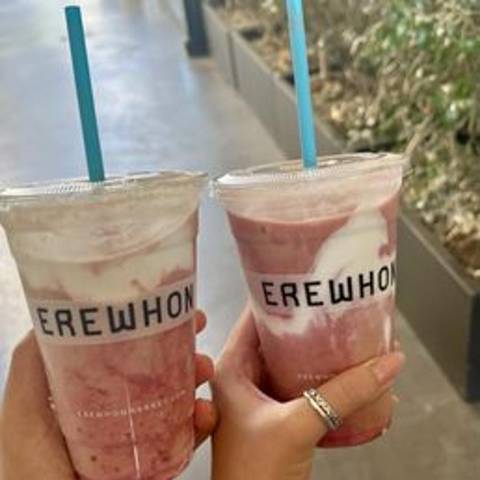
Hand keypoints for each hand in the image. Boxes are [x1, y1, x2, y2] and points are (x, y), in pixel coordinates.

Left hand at [0, 310, 216, 479]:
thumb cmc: (35, 476)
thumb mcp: (23, 419)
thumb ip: (29, 369)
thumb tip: (48, 318)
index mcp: (91, 395)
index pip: (126, 351)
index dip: (151, 326)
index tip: (173, 308)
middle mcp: (119, 412)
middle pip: (158, 368)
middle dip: (182, 343)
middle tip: (199, 328)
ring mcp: (140, 438)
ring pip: (179, 397)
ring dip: (198, 376)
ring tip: (205, 370)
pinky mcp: (159, 463)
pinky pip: (188, 437)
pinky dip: (203, 421)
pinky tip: (206, 414)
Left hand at [211, 308, 404, 479]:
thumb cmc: (254, 476)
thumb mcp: (299, 424)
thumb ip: (344, 393)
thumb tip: (387, 363)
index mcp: (230, 368)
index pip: (252, 318)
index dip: (277, 298)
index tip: (307, 282)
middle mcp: (241, 377)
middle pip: (274, 337)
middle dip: (303, 323)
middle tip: (332, 303)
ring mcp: (259, 396)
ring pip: (288, 360)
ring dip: (313, 350)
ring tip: (342, 330)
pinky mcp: (277, 414)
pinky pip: (299, 383)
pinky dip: (319, 375)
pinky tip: (343, 370)